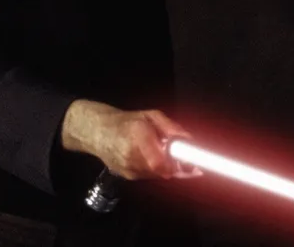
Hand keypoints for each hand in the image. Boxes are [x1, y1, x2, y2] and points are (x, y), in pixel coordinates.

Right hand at [61, 100, 193, 179]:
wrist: (97, 132)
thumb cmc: (126, 121)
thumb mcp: (151, 116)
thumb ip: (171, 128)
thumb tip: (190, 141)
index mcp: (138, 135)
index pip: (160, 162)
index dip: (180, 167)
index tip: (196, 167)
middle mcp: (131, 154)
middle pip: (164, 170)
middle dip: (175, 164)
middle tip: (180, 155)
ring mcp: (128, 168)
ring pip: (159, 175)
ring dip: (165, 167)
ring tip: (159, 151)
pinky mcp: (127, 176)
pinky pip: (150, 176)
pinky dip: (155, 169)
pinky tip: (149, 157)